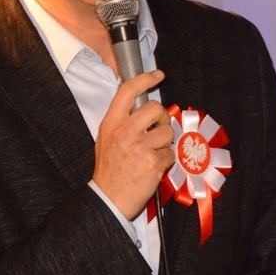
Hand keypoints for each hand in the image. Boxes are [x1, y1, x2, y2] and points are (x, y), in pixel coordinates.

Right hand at [92, 70, 173, 219]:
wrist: (108, 199)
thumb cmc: (108, 171)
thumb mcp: (106, 140)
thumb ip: (122, 123)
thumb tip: (143, 111)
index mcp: (111, 124)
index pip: (127, 91)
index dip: (145, 79)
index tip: (158, 75)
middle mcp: (125, 132)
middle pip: (155, 108)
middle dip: (162, 117)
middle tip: (158, 128)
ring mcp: (140, 147)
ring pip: (167, 132)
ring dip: (165, 143)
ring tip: (152, 154)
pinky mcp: (153, 162)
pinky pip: (170, 153)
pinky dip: (166, 161)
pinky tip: (153, 168)